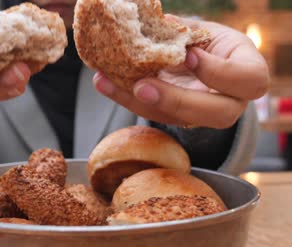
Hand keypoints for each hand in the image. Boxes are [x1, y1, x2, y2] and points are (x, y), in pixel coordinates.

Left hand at [93, 16, 269, 128]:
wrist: (202, 63)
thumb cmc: (210, 44)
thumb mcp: (205, 32)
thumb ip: (186, 33)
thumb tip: (153, 21)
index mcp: (249, 73)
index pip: (248, 80)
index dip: (218, 73)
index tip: (188, 55)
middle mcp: (231, 102)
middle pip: (215, 114)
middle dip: (175, 100)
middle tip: (142, 86)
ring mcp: (203, 116)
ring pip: (176, 119)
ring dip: (137, 102)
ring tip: (106, 81)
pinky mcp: (177, 119)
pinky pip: (152, 113)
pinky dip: (124, 97)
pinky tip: (103, 81)